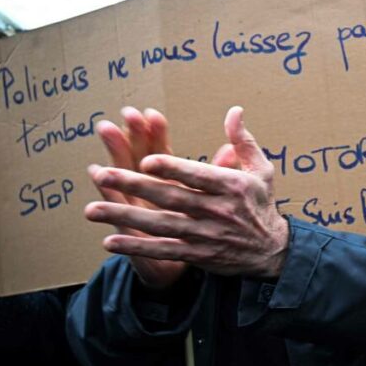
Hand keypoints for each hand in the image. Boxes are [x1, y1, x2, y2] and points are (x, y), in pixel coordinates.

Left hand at [86, 106, 289, 280]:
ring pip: (160, 224)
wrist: (273, 252)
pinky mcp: (197, 254)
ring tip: (91, 209)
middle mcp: (217, 210)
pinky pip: (163, 250)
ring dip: (125, 217)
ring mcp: (205, 234)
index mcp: (232, 185)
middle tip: (102, 174)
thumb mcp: (262, 170)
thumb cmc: (262, 204)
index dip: (172, 168)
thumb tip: (234, 111)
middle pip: (171, 197)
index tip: (146, 159)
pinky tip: (110, 241)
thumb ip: (243, 141)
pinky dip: (137, 247)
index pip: (197, 175)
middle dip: (134, 186)